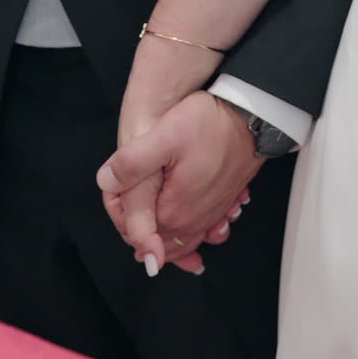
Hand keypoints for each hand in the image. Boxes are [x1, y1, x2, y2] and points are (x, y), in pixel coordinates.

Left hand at [98, 92, 263, 275]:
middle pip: (159, 241)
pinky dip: (193, 235)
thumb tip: (106, 182)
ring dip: (168, 240)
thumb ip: (131, 164)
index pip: (136, 233)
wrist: (251, 118)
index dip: (121, 219)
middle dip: (143, 233)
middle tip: (129, 215)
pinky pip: (204, 231)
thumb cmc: (210, 124)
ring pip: (183, 240)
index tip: (117, 201)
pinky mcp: (223, 205)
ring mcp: (211, 215)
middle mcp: (194, 220)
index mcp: (174, 211)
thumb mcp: (162, 137)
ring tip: (155, 237)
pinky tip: (188, 229)